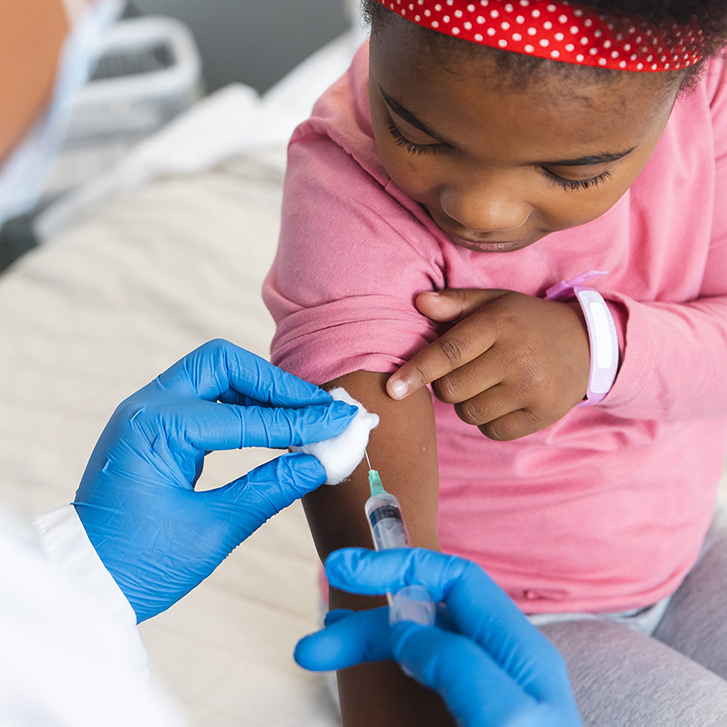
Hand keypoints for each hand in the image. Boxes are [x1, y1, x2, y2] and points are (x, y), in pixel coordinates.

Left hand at [74, 339, 356, 621]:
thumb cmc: (137, 565)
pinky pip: (206, 397)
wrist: (83, 582)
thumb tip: (316, 464)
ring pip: (216, 374)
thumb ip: (268, 490)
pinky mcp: (154, 425)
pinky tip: (273, 427)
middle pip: (225, 364)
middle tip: (320, 409)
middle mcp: (147, 407)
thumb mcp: (210, 532)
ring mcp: (147, 412)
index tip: (340, 422)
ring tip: (305, 416)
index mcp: (156, 429)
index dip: (299, 422)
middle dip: (277, 385)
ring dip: (263, 391)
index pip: (246, 416)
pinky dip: (243, 405)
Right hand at [295, 548, 582, 726]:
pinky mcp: (459, 716)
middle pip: (423, 621)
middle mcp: (498, 665)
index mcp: (518, 651)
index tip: (345, 569)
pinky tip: (361, 687)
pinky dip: (382, 678)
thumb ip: (460, 663)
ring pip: (413, 653)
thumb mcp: (506, 717)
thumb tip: (408, 631)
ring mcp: (480, 696)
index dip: (399, 565)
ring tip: (319, 655)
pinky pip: (415, 687)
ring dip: (365, 649)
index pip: (454, 579)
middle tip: (314, 646)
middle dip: (367, 625)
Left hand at [386, 289, 589, 439]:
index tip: (392, 388)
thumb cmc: (525, 322)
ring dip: (466, 403)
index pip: (448, 352)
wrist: (585, 346)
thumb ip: (455, 303)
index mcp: (500, 323)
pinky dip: (488, 420)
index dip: (416, 371)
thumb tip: (418, 301)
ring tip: (487, 383)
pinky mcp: (541, 415)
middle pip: (452, 389)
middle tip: (464, 371)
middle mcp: (518, 357)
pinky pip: (491, 431)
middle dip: (445, 385)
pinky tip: (503, 400)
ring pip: (468, 413)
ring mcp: (532, 389)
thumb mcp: (494, 303)